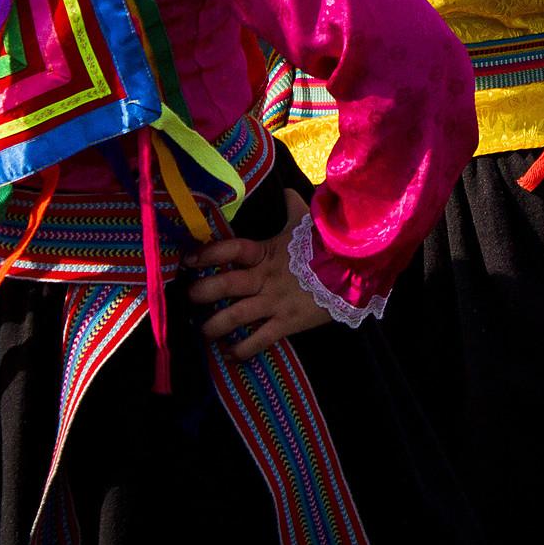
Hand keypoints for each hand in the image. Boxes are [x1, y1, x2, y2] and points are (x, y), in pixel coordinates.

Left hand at [187, 191, 334, 360]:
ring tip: (203, 331)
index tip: (188, 260)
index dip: (208, 253)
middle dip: (203, 291)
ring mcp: (275, 302)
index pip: (232, 249)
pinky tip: (231, 354)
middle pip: (227, 284)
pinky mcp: (287, 323)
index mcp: (266, 252)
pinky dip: (243, 350)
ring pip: (237, 316)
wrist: (355, 270)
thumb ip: (293, 206)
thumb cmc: (327, 245)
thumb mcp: (308, 222)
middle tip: (190, 297)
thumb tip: (287, 190)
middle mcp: (265, 278)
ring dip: (215, 326)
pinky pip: (260, 340)